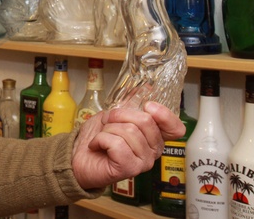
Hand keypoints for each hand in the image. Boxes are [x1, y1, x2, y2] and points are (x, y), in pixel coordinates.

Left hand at [71, 102, 185, 189]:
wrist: (78, 157)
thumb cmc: (97, 137)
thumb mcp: (114, 114)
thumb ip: (131, 104)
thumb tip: (147, 86)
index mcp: (153, 137)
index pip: (176, 128)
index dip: (165, 114)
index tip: (148, 106)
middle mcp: (153, 151)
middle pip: (145, 121)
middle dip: (119, 116)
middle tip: (107, 124)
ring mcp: (143, 162)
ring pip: (129, 131)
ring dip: (107, 129)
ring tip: (101, 138)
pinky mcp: (129, 169)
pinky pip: (117, 144)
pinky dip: (100, 140)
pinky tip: (97, 146)